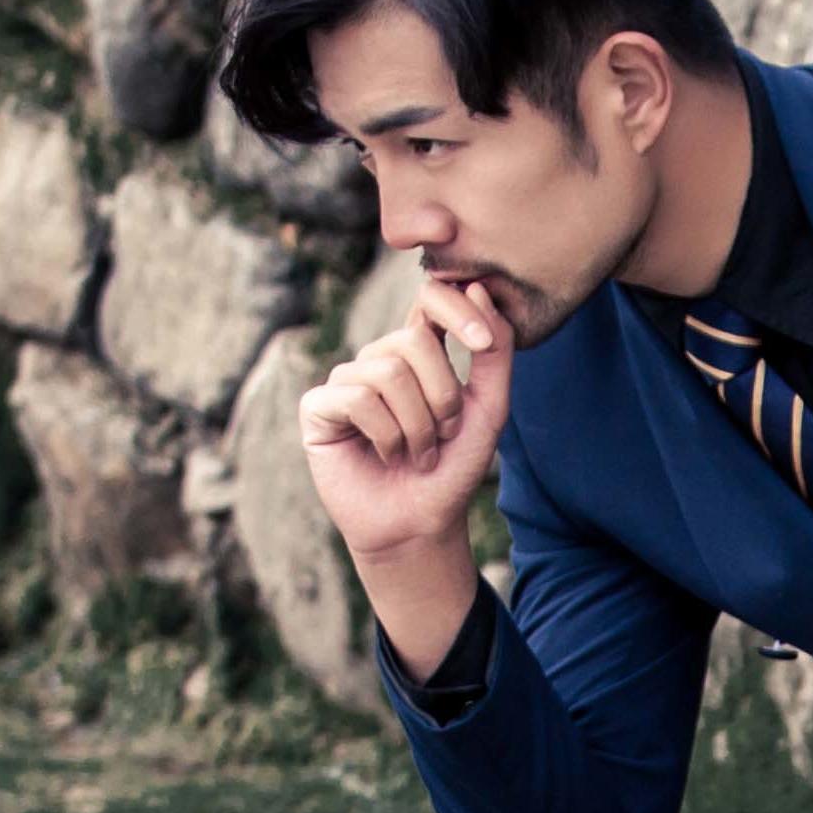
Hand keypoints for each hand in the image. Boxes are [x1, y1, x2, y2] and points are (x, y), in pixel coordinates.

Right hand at [301, 274, 512, 565]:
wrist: (421, 524)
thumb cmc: (452, 469)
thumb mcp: (489, 409)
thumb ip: (494, 353)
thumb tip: (479, 288)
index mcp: (417, 352)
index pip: (429, 299)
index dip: (456, 311)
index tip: (482, 344)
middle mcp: (378, 359)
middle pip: (413, 341)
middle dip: (442, 398)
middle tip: (442, 437)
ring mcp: (346, 380)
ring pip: (388, 373)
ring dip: (417, 426)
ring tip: (416, 455)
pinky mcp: (318, 406)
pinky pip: (358, 399)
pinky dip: (386, 436)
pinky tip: (386, 456)